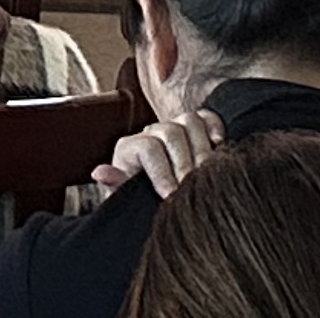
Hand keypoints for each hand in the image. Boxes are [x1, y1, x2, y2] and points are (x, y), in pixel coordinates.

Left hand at [90, 106, 224, 198]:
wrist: (154, 201)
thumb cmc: (141, 202)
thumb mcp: (126, 199)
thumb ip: (117, 185)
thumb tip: (99, 172)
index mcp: (130, 148)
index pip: (147, 148)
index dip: (160, 172)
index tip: (170, 195)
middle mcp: (151, 133)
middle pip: (170, 132)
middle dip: (183, 162)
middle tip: (192, 187)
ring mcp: (174, 128)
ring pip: (189, 120)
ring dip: (201, 147)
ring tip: (206, 174)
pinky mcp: (195, 130)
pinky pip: (207, 118)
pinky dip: (215, 128)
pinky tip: (219, 146)